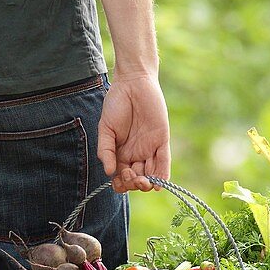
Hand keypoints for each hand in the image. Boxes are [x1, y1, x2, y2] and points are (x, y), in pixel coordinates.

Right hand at [97, 74, 170, 192]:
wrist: (132, 84)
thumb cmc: (115, 105)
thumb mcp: (105, 129)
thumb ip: (106, 150)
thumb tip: (108, 172)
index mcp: (120, 153)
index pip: (121, 176)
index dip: (120, 184)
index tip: (117, 182)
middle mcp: (136, 153)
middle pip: (137, 178)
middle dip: (133, 183)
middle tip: (129, 176)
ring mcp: (150, 147)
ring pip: (151, 173)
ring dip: (147, 182)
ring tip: (141, 182)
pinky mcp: (162, 140)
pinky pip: (163, 160)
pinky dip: (161, 174)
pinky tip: (157, 184)